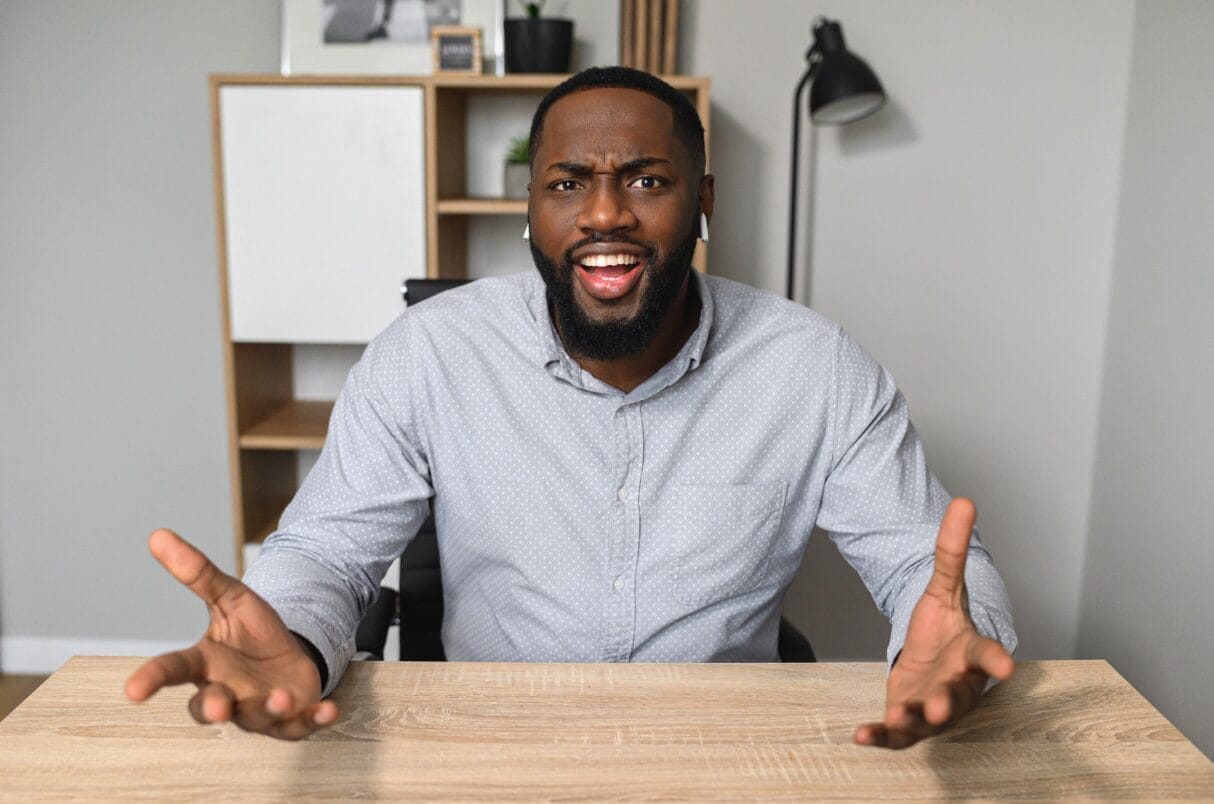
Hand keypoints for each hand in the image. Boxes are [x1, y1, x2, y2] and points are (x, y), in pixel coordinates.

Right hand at [124, 528, 338, 739]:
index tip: (133, 690)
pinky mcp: (291, 719)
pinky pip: (302, 726)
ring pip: (256, 718)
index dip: (152, 679)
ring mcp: (257, 710)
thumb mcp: (231, 597)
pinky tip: (329, 710)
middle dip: (214, 709)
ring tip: (281, 697)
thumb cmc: (252, 633)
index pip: (173, 670)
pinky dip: (315, 719)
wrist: (290, 655)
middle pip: (209, 707)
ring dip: (268, 709)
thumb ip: (199, 573)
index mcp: (205, 664)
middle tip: (219, 707)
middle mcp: (226, 693)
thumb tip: (158, 535)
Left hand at [853, 498, 1013, 748]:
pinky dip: (880, 737)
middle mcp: (958, 686)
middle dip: (951, 701)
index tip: (1008, 665)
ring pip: (929, 721)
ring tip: (897, 718)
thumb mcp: (943, 588)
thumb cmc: (945, 629)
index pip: (987, 656)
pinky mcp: (910, 722)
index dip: (996, 660)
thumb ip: (951, 551)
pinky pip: (898, 737)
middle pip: (959, 697)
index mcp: (971, 654)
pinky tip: (858, 736)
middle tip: (941, 704)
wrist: (934, 664)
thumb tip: (965, 501)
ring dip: (915, 721)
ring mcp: (935, 707)